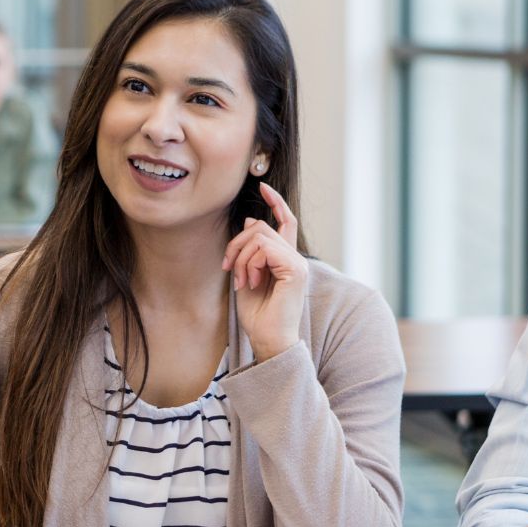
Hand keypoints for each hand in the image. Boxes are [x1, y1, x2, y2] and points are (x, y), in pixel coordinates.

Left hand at [221, 182, 307, 361]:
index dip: (275, 202)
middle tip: (230, 268)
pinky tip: (250, 282)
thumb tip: (248, 222)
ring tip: (242, 281)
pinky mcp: (295, 270)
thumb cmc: (258, 315)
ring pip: (260, 236)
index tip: (262, 186)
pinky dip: (250, 264)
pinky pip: (264, 249)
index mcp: (285, 259)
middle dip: (237, 244)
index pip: (285, 221)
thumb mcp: (246, 276)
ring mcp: (297, 263)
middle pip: (260, 227)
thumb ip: (249, 251)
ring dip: (241, 258)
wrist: (268, 340)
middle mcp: (295, 258)